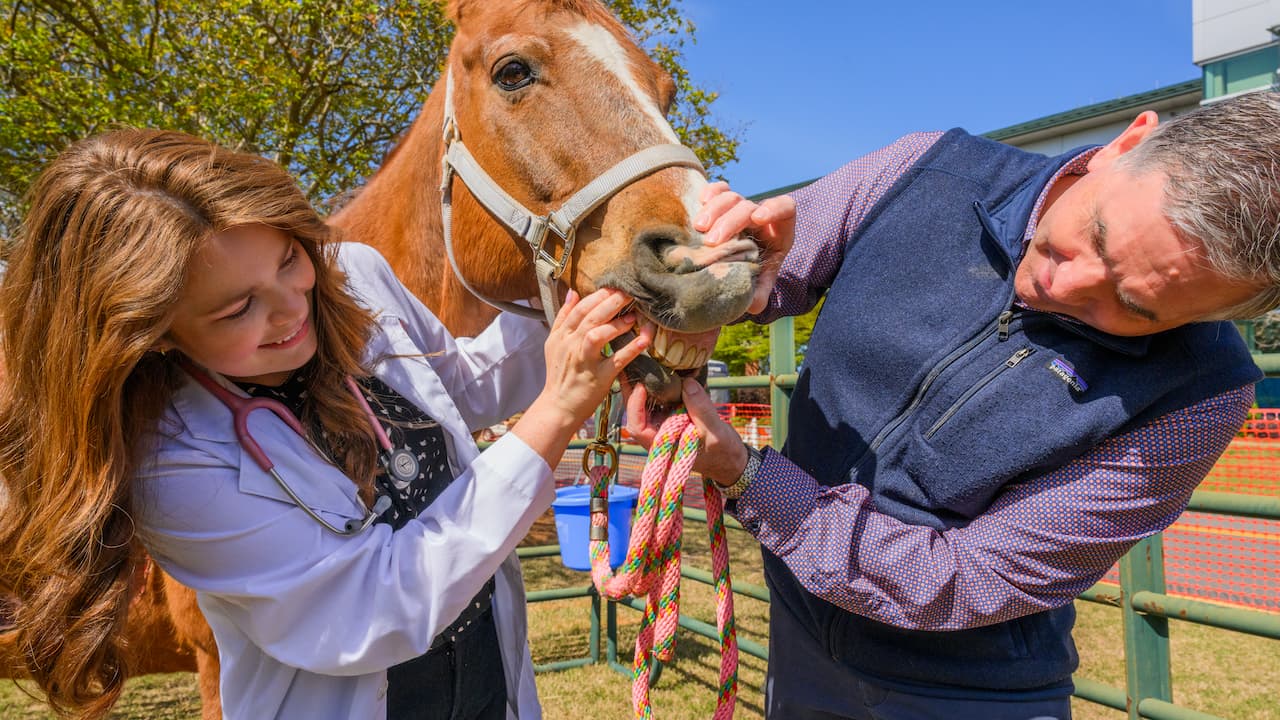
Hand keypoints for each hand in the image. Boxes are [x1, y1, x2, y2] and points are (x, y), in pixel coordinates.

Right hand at [513, 288, 650, 468]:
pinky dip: (631, 349)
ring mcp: (585, 361)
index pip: (580, 309)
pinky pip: (616, 360)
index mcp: (562, 335)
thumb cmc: (560, 374)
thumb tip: (573, 293)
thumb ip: (564, 317)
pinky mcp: (599, 378)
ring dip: (617, 323)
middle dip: (611, 302)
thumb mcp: (555, 343)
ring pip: (598, 335)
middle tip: (629, 293)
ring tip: (634, 317)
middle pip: (590, 317)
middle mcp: (572, 345)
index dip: (598, 295)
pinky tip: (645, 339)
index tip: (615, 287)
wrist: (558, 406)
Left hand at [626, 377, 748, 486]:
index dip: (635, 406)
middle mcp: (659, 435)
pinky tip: (666, 371)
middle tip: (635, 366)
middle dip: (634, 390)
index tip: (642, 385)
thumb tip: (687, 383)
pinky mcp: (675, 417)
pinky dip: (664, 387)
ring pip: (648, 404)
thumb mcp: (714, 432)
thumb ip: (701, 409)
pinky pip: (664, 401)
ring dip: (647, 386)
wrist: (731, 458)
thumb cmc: (722, 452)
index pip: (638, 427)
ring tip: (645, 364)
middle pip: (637, 412)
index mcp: (663, 445)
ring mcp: (666, 426)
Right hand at [694, 181, 795, 314]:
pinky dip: (710, 192)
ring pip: (730, 197)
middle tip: (713, 241)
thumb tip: (753, 304)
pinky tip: (700, 201)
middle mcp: (759, 215)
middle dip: (730, 221)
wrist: (737, 267)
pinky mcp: (723, 204)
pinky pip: (718, 190)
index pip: (785, 208)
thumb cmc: (752, 274)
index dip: (774, 208)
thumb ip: (759, 294)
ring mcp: (740, 207)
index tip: (758, 219)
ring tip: (699, 228)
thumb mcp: (760, 284)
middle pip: (748, 206)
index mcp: (777, 231)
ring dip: (714, 210)